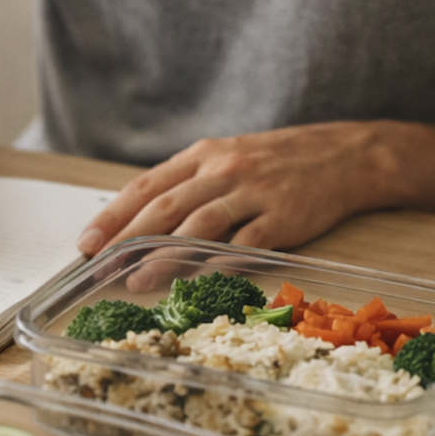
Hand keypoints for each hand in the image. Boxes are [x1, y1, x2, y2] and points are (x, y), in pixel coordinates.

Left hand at [77, 122, 406, 255]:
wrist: (348, 156)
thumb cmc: (280, 162)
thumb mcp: (229, 157)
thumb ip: (189, 185)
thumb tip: (141, 221)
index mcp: (203, 154)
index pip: (147, 186)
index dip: (113, 216)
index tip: (86, 242)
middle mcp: (223, 170)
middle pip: (165, 208)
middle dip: (126, 240)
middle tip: (98, 267)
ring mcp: (254, 193)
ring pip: (199, 226)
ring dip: (164, 256)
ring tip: (136, 280)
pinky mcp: (283, 218)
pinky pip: (245, 243)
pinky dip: (219, 262)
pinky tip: (195, 280)